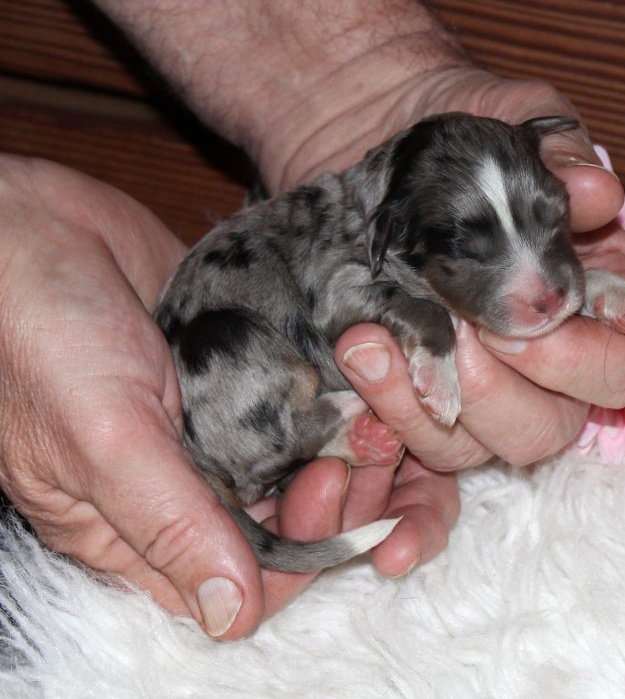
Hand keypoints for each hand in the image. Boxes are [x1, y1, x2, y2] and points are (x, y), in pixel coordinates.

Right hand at [0, 156, 457, 637]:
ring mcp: (206, 423)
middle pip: (271, 520)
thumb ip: (168, 523)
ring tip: (371, 414)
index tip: (333, 499)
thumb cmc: (41, 334)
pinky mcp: (227, 371)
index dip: (292, 557)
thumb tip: (231, 616)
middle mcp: (175, 479)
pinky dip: (322, 398)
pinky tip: (355, 380)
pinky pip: (286, 400)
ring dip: (334, 448)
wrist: (35, 227)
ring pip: (287, 461)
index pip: (230, 575)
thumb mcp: (102, 437)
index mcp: (132, 521)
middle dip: (327, 498)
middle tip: (363, 450)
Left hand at [315, 70, 624, 471]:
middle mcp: (542, 361)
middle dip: (498, 394)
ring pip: (475, 448)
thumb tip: (595, 192)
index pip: (623, 368)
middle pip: (550, 428)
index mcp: (591, 301)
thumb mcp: (514, 121)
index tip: (523, 321)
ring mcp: (475, 387)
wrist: (371, 149)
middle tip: (458, 335)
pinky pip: (411, 439)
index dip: (582, 361)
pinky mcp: (416, 396)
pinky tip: (359, 353)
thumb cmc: (461, 144)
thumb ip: (559, 153)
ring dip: (427, 409)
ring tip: (375, 344)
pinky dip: (385, 409)